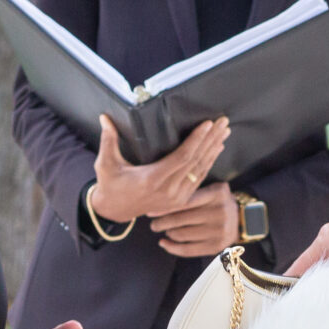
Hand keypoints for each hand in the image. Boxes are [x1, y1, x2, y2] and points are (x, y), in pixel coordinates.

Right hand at [90, 115, 228, 223]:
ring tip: (224, 131)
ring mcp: (176, 197)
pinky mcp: (180, 200)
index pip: (181, 157)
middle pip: (195, 162)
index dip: (196, 140)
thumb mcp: (105, 163)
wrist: (115, 210)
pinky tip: (216, 148)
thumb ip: (108, 140)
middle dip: (210, 140)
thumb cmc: (110, 183)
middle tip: (222, 122)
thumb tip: (105, 117)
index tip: (207, 124)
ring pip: (200, 170)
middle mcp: (168, 190)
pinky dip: (209, 162)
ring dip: (214, 149)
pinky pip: (198, 179)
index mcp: (151, 179)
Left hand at [150, 183, 238, 257]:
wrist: (243, 219)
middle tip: (153, 224)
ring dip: (167, 233)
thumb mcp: (211, 189)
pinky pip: (188, 250)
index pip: (184, 202)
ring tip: (162, 229)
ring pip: (182, 235)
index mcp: (216, 194)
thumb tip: (160, 195)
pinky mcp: (216, 246)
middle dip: (161, 222)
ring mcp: (219, 231)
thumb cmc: (218, 201)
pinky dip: (172, 248)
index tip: (150, 212)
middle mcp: (219, 212)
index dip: (164, 208)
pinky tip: (164, 243)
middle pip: (180, 220)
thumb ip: (192, 189)